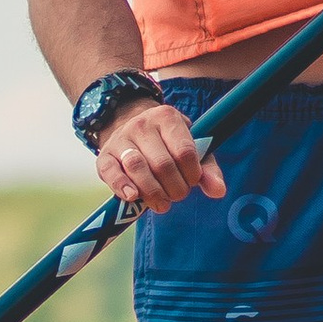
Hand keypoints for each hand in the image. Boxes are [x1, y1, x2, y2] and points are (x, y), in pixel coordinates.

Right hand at [95, 97, 226, 210]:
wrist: (129, 126)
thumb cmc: (167, 143)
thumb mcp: (190, 148)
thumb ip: (207, 169)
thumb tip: (218, 191)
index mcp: (167, 117)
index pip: (185, 151)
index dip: (192, 175)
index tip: (192, 181)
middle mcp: (142, 124)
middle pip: (163, 164)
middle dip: (175, 188)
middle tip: (177, 195)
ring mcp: (121, 139)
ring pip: (138, 168)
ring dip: (153, 193)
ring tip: (161, 204)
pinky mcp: (104, 156)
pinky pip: (111, 173)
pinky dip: (122, 186)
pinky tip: (133, 197)